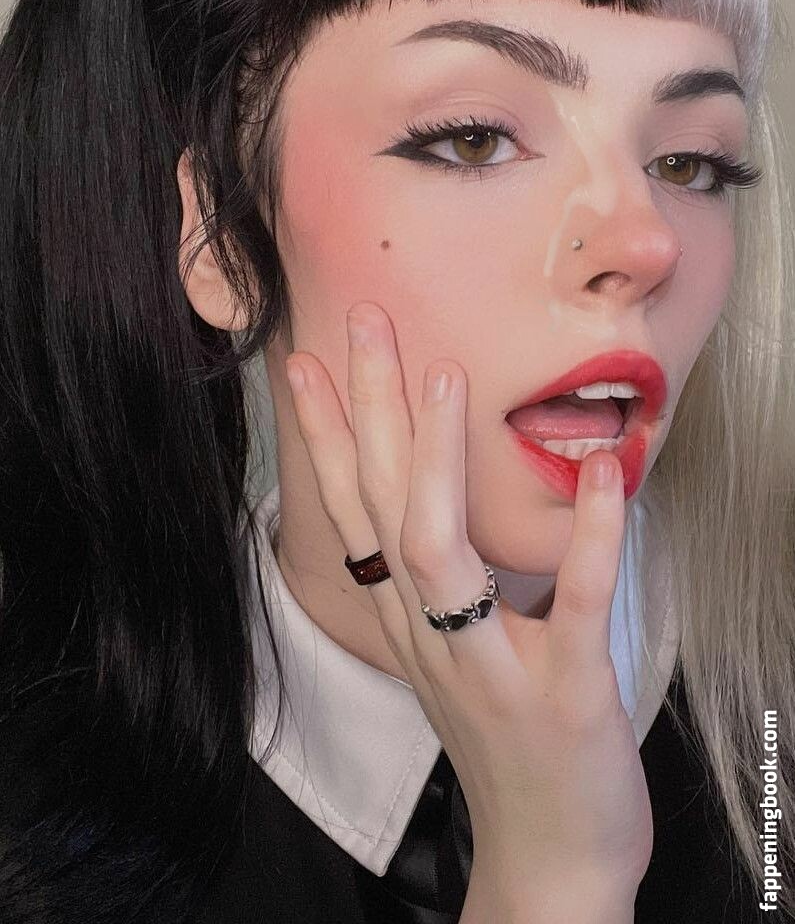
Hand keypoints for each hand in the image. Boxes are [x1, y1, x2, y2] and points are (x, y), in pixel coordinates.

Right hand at [284, 301, 652, 898]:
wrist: (549, 859)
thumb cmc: (503, 738)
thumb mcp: (452, 652)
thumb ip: (441, 581)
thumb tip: (437, 498)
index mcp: (406, 621)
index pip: (350, 513)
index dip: (326, 436)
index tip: (307, 363)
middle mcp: (428, 637)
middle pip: (379, 508)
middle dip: (367, 411)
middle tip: (364, 322)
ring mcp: (489, 666)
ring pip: (440, 551)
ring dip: (435, 458)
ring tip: (444, 373)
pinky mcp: (563, 694)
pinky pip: (570, 604)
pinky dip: (586, 536)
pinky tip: (603, 471)